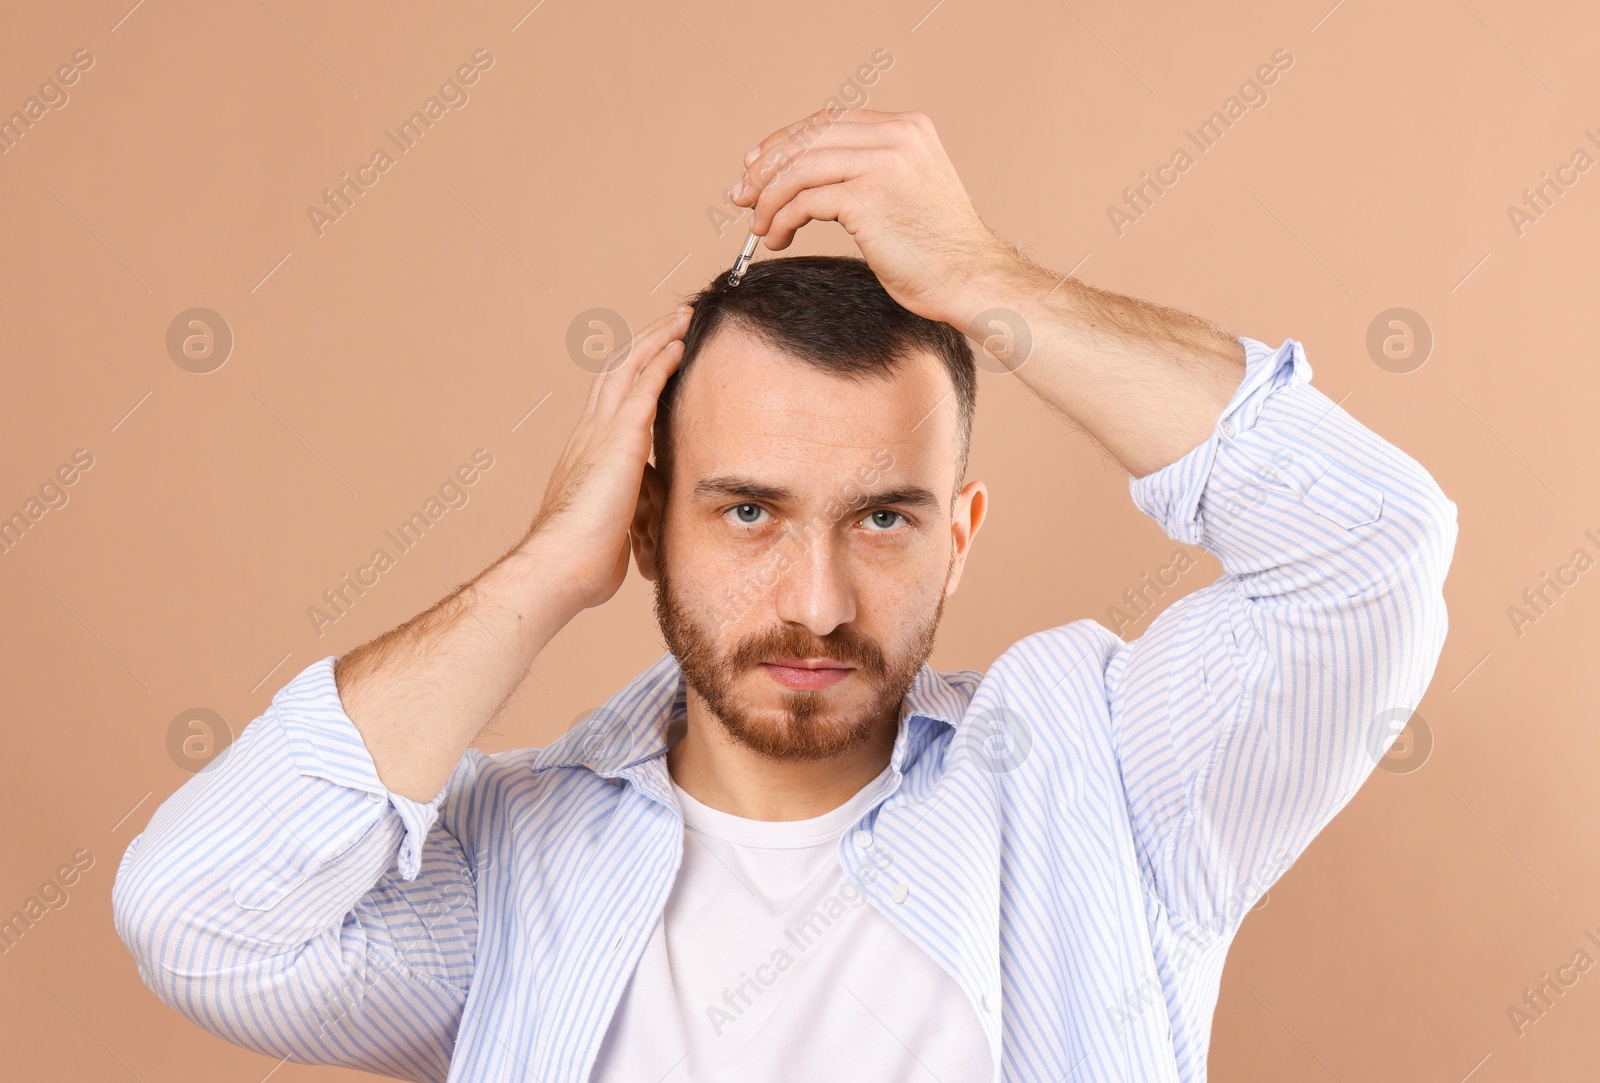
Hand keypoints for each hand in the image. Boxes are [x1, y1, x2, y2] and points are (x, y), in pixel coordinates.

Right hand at [526, 305, 690, 610]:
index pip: (612, 402)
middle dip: (646, 344)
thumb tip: (644, 534)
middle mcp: (590, 434)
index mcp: (588, 455)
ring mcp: (601, 432)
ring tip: (682, 319)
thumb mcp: (615, 531)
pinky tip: (679, 345)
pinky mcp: (619, 438)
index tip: (655, 359)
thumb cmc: (584, 562)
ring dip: (657, 339)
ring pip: (628, 368)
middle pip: (617, 372)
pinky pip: (643, 386)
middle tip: (672, 323)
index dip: (634, 376)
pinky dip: (661, 361)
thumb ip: (630, 519)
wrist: (561, 565)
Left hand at [728, 109, 1016, 326]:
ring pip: (798, 168)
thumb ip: (869, 169)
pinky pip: (802, 202)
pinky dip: (780, 220)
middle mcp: (896, 136)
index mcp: (908, 127)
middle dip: (766, 167)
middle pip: (807, 139)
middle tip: (742, 196)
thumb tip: (806, 176)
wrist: (971, 278)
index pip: (828, 121)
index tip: (756, 165)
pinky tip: (779, 238)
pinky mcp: (867, 199)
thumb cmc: (938, 249)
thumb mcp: (908, 189)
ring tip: (760, 227)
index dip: (785, 141)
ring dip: (768, 199)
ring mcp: (881, 164)